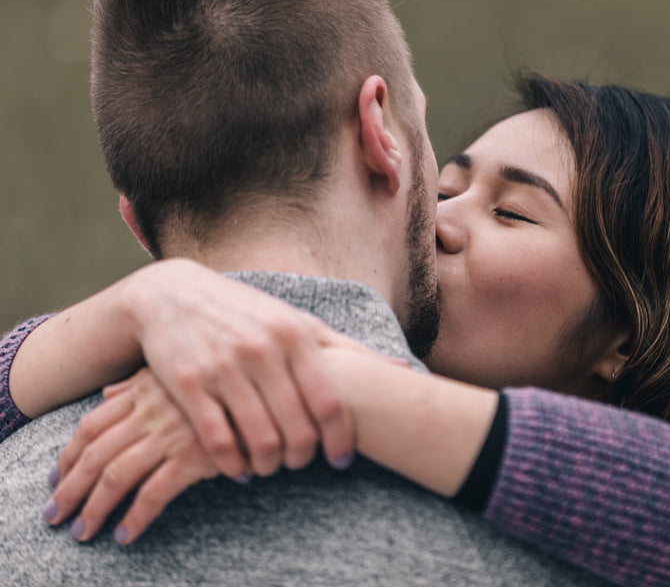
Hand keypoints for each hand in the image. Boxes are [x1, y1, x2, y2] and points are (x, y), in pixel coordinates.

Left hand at [43, 368, 219, 544]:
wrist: (278, 385)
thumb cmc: (233, 379)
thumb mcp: (182, 372)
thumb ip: (142, 382)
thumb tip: (108, 393)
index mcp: (146, 390)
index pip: (92, 424)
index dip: (68, 454)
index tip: (57, 476)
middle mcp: (153, 411)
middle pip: (95, 453)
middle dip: (70, 487)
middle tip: (55, 514)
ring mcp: (172, 433)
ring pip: (116, 474)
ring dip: (95, 507)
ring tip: (85, 531)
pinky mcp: (195, 456)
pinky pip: (154, 492)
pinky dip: (136, 516)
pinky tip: (126, 535)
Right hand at [117, 259, 363, 477]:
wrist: (172, 295)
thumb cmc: (248, 313)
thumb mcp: (298, 322)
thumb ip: (348, 349)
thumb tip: (403, 367)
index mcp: (296, 336)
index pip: (330, 402)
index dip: (341, 439)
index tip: (342, 460)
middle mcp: (263, 351)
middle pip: (298, 428)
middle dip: (304, 457)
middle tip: (302, 463)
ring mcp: (225, 368)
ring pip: (261, 439)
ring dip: (270, 464)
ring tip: (272, 466)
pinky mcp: (189, 384)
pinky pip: (218, 440)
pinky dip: (232, 463)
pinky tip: (240, 468)